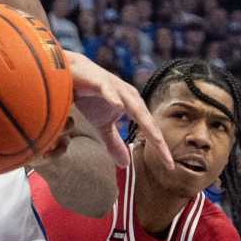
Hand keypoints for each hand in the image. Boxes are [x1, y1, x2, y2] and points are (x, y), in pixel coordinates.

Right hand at [64, 51, 173, 167]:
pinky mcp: (99, 81)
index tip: (169, 166)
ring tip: (156, 140)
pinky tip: (118, 106)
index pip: (150, 131)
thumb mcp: (103, 125)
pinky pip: (108, 90)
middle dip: (158, 141)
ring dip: (145, 121)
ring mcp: (116, 88)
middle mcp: (130, 96)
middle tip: (168, 161)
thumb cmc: (91, 98)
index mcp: (134, 107)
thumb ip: (114, 142)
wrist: (72, 74)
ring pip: (134, 106)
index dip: (159, 148)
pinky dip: (113, 98)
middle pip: (148, 121)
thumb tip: (125, 164)